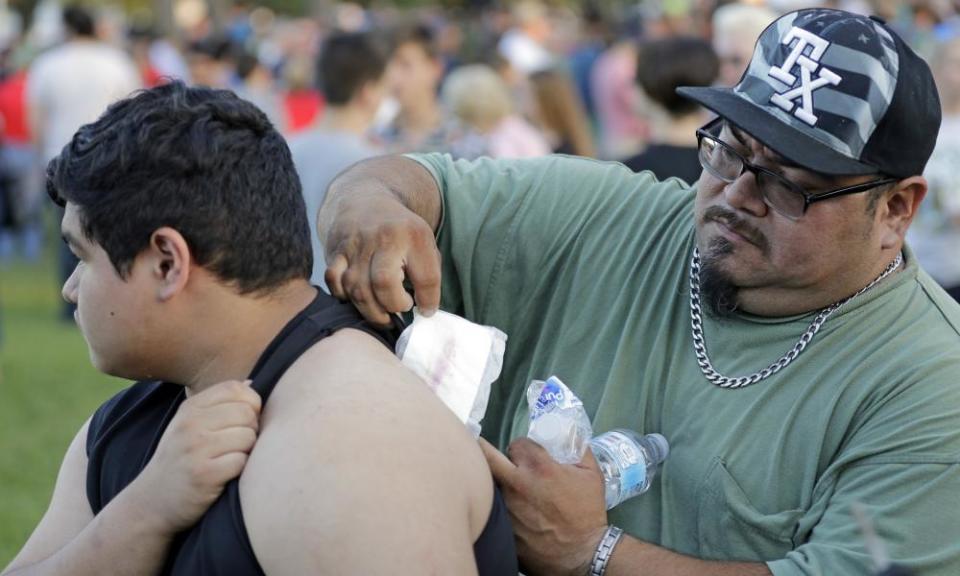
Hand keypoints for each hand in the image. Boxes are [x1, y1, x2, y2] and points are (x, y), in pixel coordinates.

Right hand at [131, 380, 261, 533]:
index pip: (236, 389)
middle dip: (252, 429)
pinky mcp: (204, 474)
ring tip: (230, 459)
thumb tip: (251, 384)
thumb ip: (219, 404)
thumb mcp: (190, 425)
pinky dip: (240, 469)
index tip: (245, 420)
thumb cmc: (180, 460)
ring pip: (248, 437)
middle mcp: (190, 424)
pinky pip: (242, 461)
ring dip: (247, 451)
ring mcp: (196, 449)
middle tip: (238, 444)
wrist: (151, 502)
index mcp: (190, 408)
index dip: (251, 403)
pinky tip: (225, 474)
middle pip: (247, 413)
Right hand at [323, 190, 440, 325]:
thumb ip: (429, 275)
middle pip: (384, 283)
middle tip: (400, 308)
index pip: (426, 277)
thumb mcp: (424, 243)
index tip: (425, 310)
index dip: (428, 301)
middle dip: (394, 305)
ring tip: (383, 313)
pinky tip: (358, 298)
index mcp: (413, 234)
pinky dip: (345, 297)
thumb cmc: (400, 232)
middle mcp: (384, 237)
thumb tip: (425, 312)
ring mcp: (356, 244)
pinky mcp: (335, 250)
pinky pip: (335, 282)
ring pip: (357, 287)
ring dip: (371, 310)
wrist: (365, 201)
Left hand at [480, 438, 608, 575]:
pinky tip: (510, 508)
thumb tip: (569, 434)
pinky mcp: (502, 526)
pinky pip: (494, 508)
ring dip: (497, 480)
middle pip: (487, 456)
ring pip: (490, 483)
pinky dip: (499, 504)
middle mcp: (517, 484)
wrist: (582, 554)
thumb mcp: (591, 474)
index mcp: (540, 469)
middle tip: (494, 455)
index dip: (522, 447)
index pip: (517, 444)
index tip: (527, 455)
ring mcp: (507, 507)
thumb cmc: (588, 513)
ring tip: (508, 486)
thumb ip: (579, 449)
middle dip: (489, 451)